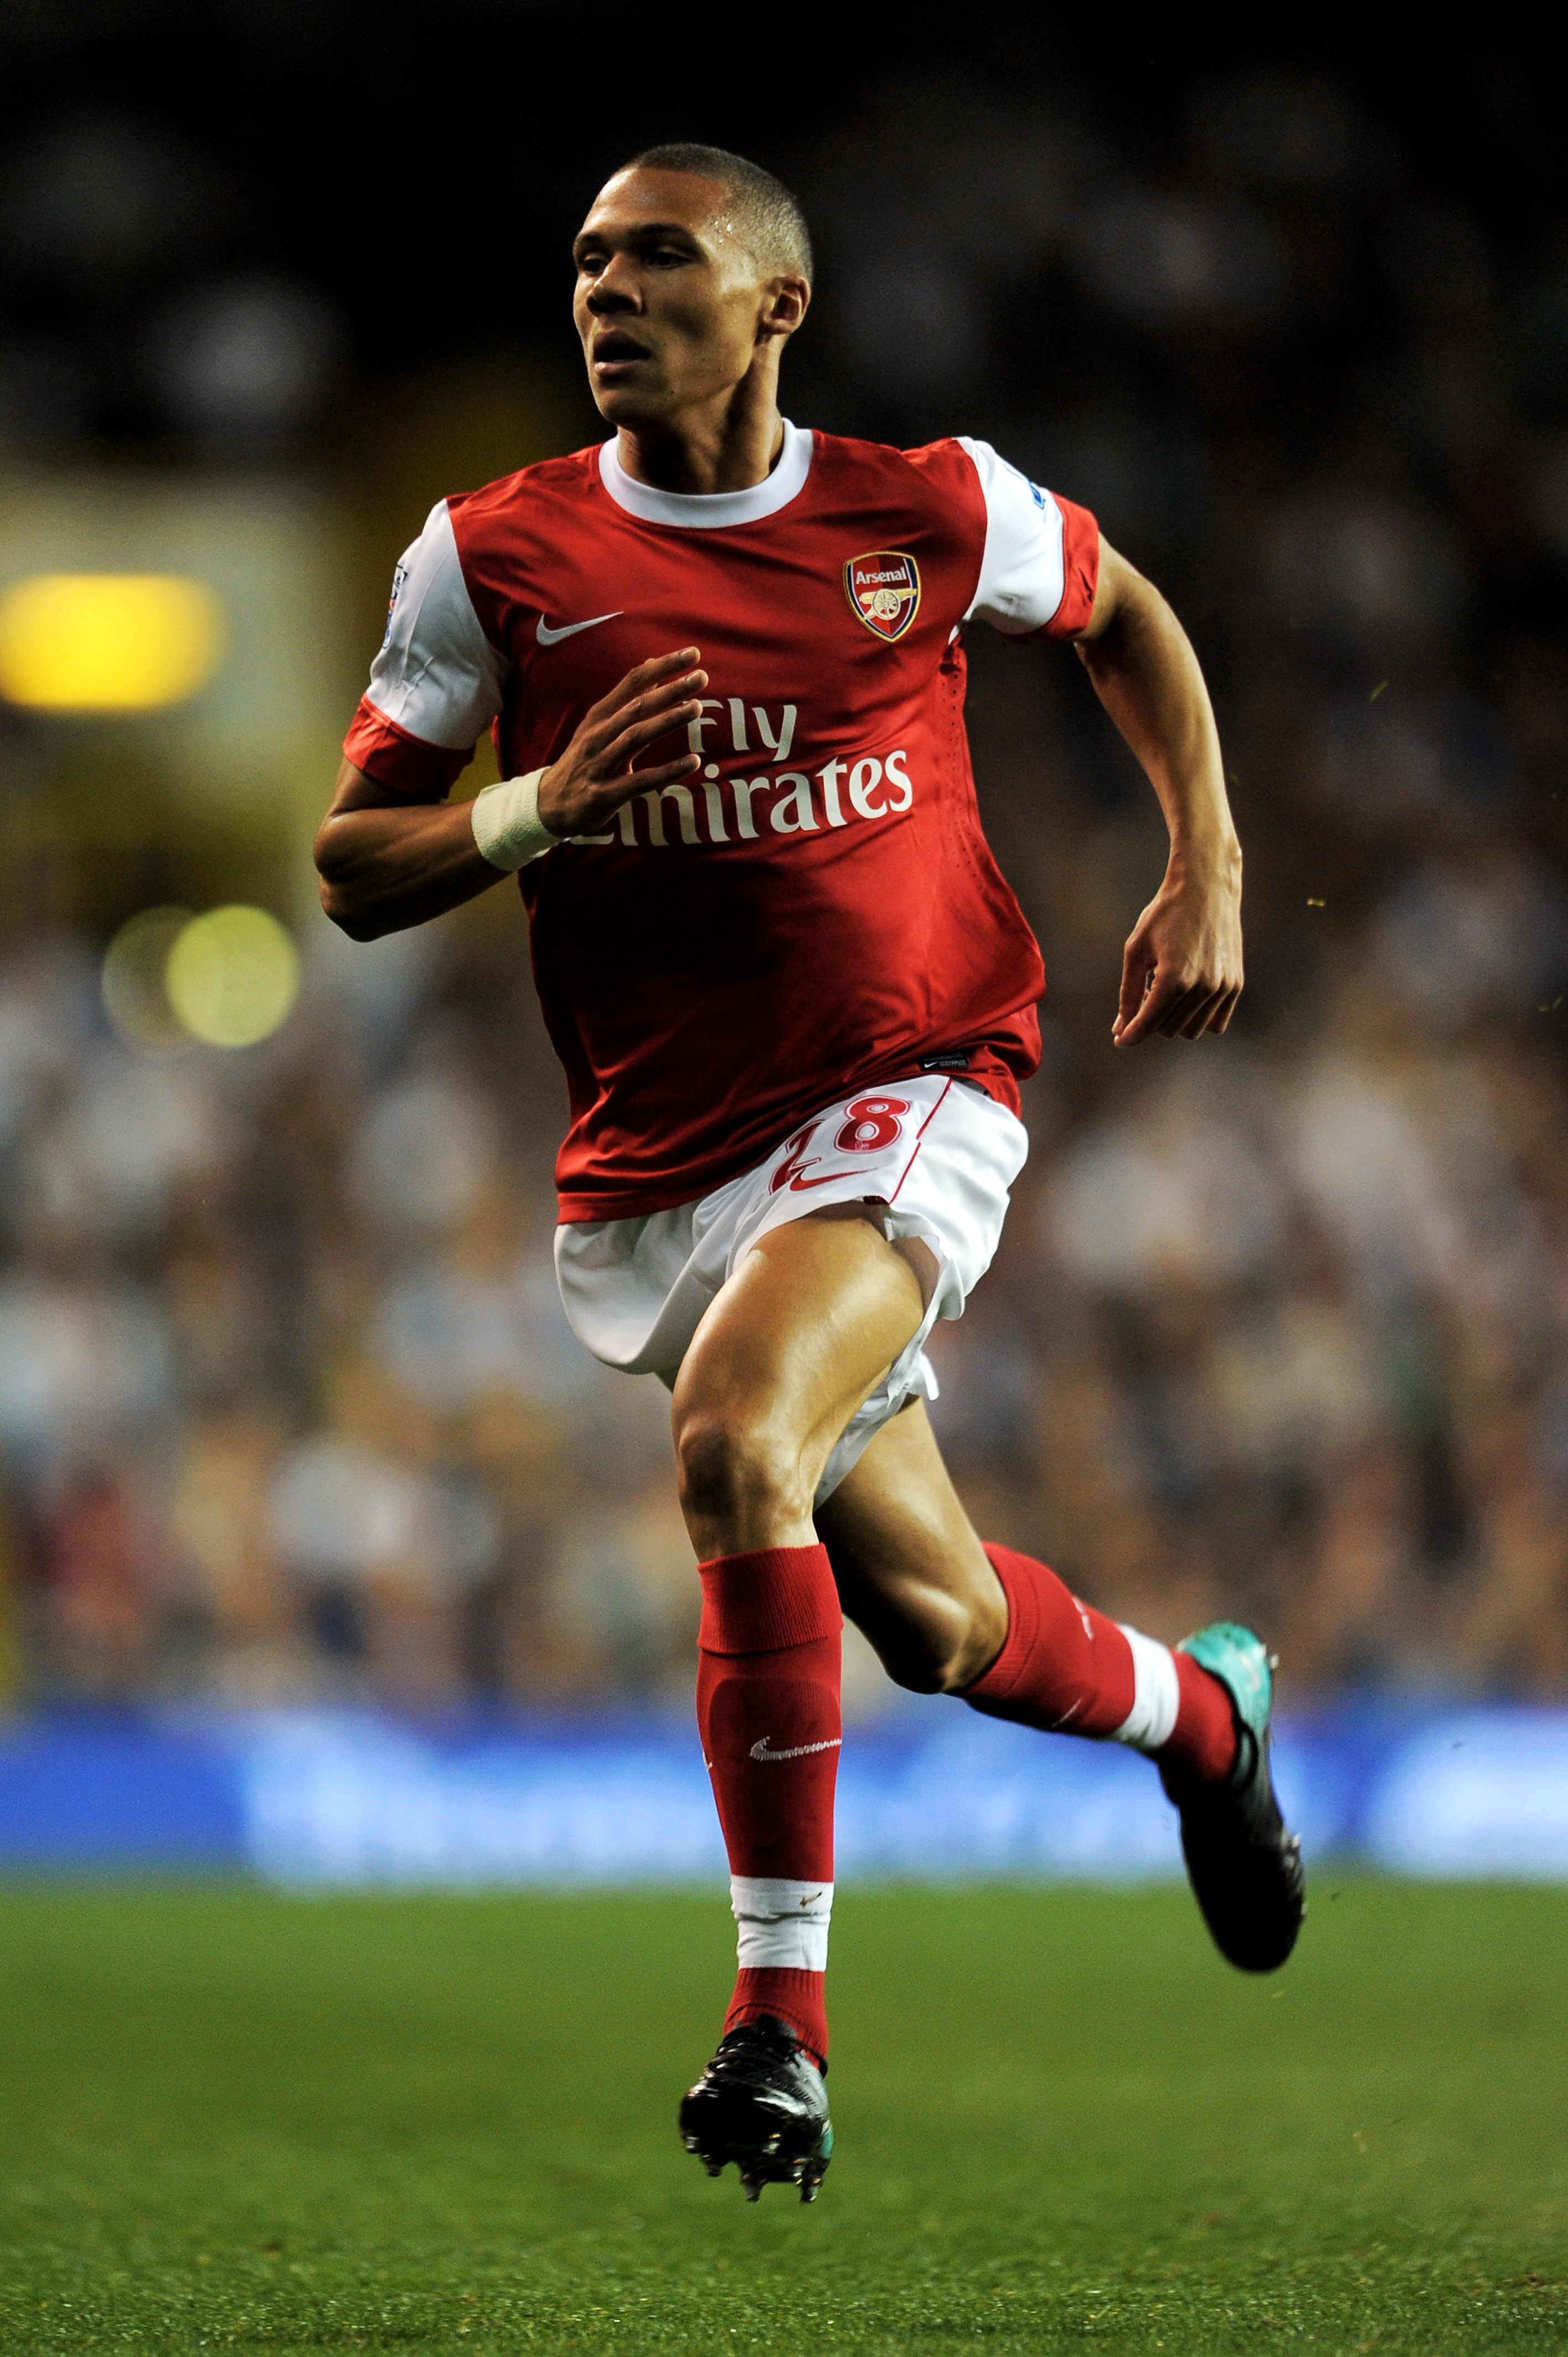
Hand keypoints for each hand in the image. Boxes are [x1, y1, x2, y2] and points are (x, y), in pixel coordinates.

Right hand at [536, 648, 705, 837]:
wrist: (549, 804)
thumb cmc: (583, 761)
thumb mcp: (599, 725)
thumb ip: (628, 697)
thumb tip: (652, 664)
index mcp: (600, 716)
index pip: (633, 682)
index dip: (663, 666)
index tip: (693, 653)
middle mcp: (599, 735)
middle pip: (637, 706)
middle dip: (670, 690)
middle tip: (701, 677)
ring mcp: (601, 764)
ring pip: (636, 737)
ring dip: (667, 721)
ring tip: (697, 708)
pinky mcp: (606, 794)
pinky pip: (640, 781)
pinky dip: (667, 771)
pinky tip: (694, 762)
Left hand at [1113, 850, 1242, 1045]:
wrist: (1207, 886)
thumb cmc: (1165, 913)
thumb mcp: (1136, 950)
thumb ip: (1129, 993)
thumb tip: (1120, 1028)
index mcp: (1174, 978)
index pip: (1148, 1023)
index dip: (1130, 1035)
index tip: (1119, 1040)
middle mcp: (1202, 987)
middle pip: (1167, 1030)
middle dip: (1150, 1019)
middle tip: (1146, 991)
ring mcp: (1223, 987)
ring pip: (1191, 1030)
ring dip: (1173, 1019)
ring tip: (1166, 988)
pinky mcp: (1235, 984)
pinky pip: (1215, 1023)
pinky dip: (1197, 1017)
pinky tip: (1187, 996)